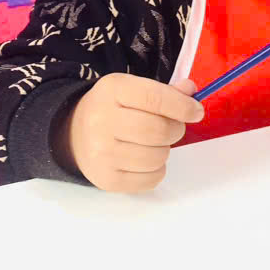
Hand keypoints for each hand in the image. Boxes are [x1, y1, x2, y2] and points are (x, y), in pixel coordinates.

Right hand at [58, 73, 203, 191]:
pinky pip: (151, 179)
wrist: (73, 134)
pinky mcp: (106, 179)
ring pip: (157, 157)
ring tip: (153, 144)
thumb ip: (164, 92)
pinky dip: (156, 170)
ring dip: (165, 151)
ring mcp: (101, 153)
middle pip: (158, 130)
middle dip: (176, 130)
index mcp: (112, 90)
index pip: (155, 98)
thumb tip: (191, 93)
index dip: (182, 106)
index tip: (196, 111)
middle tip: (173, 128)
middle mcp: (102, 121)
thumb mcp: (132, 89)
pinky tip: (144, 160)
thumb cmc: (112, 109)